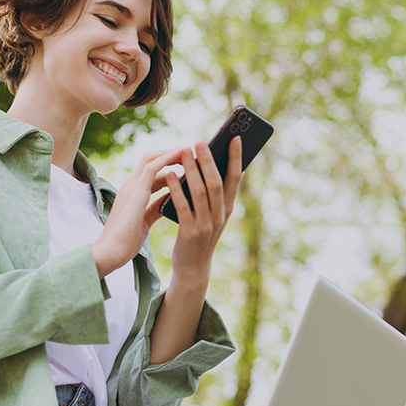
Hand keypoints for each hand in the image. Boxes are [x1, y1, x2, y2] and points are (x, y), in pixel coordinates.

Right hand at [90, 148, 183, 276]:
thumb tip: (168, 202)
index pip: (149, 171)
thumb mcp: (145, 221)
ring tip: (188, 150)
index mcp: (132, 193)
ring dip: (170, 153)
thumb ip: (154, 209)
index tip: (185, 164)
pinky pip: (152, 168)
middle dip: (169, 154)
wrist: (111, 252)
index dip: (167, 165)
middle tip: (189, 153)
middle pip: (150, 160)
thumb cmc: (126, 241)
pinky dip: (167, 158)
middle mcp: (130, 186)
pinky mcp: (135, 192)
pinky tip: (181, 155)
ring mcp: (131, 187)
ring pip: (151, 159)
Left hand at [166, 136, 242, 283]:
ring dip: (192, 169)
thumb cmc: (202, 235)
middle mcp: (220, 215)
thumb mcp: (217, 215)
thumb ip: (223, 195)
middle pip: (216, 182)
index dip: (236, 158)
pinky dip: (176, 189)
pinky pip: (183, 206)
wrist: (193, 267)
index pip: (235, 179)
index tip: (235, 138)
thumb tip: (236, 169)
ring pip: (200, 192)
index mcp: (228, 208)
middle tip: (200, 141)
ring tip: (184, 150)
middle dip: (209, 160)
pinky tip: (169, 174)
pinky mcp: (190, 232)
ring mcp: (206, 224)